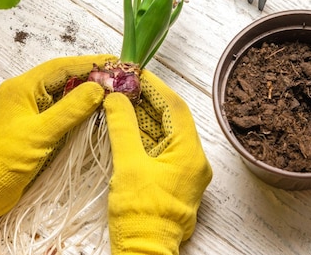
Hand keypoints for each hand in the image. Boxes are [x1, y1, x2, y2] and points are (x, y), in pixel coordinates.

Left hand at [0, 54, 114, 236]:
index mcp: (21, 88)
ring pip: (59, 95)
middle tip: (118, 80)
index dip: (89, 64)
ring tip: (111, 93)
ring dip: (83, 94)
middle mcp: (22, 94)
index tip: (115, 63)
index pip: (61, 67)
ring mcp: (25, 111)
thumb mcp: (40, 134)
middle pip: (61, 78)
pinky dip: (74, 110)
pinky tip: (91, 114)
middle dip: (89, 77)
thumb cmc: (3, 161)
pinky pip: (56, 111)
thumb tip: (98, 87)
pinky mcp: (29, 128)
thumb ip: (70, 110)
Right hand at [103, 69, 212, 254]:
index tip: (135, 73)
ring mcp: (185, 171)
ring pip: (164, 133)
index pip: (175, 107)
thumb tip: (116, 98)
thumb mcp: (128, 165)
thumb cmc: (141, 214)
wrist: (145, 252)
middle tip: (123, 85)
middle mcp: (194, 160)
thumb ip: (122, 127)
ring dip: (143, 117)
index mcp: (190, 153)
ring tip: (120, 100)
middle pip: (171, 119)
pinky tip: (125, 125)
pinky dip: (143, 136)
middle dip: (147, 100)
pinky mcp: (173, 180)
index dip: (154, 86)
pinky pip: (161, 149)